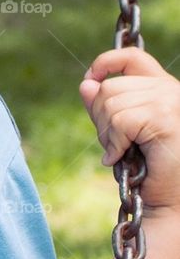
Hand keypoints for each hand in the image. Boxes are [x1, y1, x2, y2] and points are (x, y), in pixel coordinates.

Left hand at [79, 46, 179, 216]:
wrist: (169, 201)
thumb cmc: (148, 170)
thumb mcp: (120, 132)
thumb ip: (105, 107)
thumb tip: (86, 84)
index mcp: (163, 87)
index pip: (131, 57)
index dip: (104, 63)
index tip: (89, 81)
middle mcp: (171, 89)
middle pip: (111, 86)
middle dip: (101, 118)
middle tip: (114, 145)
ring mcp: (171, 100)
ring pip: (111, 103)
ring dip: (107, 134)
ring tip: (121, 153)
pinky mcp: (166, 117)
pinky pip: (120, 121)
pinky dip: (114, 142)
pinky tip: (121, 158)